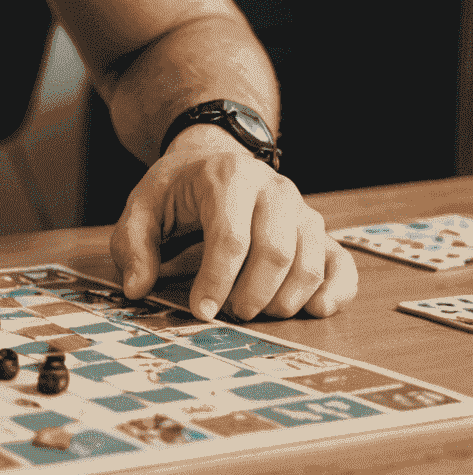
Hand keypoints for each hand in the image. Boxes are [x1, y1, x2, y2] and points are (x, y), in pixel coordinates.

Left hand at [110, 126, 357, 320]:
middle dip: (252, 295)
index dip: (216, 281)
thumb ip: (133, 244)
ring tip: (254, 311)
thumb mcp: (143, 205)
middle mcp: (273, 189)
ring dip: (284, 300)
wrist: (214, 160)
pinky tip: (313, 309)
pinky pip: (342, 264)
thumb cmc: (179, 189)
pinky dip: (335, 292)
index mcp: (228, 177)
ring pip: (309, 263)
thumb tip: (137, 288)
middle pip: (276, 253)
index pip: (230, 237)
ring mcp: (302, 209)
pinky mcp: (321, 231)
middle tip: (230, 314)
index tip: (202, 312)